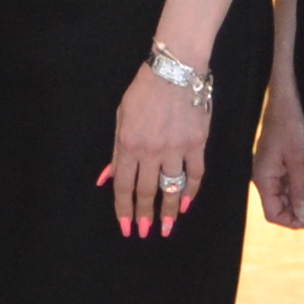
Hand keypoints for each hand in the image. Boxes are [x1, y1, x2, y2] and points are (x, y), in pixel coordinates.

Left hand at [100, 60, 211, 239]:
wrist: (175, 71)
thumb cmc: (144, 92)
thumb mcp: (121, 118)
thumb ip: (115, 152)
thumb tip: (105, 179)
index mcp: (129, 144)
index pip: (124, 185)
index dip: (123, 208)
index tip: (125, 227)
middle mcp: (151, 151)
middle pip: (146, 191)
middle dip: (144, 215)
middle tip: (144, 233)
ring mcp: (176, 149)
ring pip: (172, 188)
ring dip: (169, 211)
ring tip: (167, 227)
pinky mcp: (197, 144)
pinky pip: (195, 174)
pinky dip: (191, 191)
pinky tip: (187, 204)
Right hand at [252, 94, 303, 229]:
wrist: (287, 97)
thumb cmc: (292, 125)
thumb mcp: (300, 161)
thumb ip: (299, 191)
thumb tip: (302, 217)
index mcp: (262, 178)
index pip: (272, 214)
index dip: (291, 222)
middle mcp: (262, 176)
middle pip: (276, 207)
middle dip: (296, 212)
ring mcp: (269, 168)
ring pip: (281, 196)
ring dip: (298, 200)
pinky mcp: (276, 161)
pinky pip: (284, 183)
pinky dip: (297, 188)